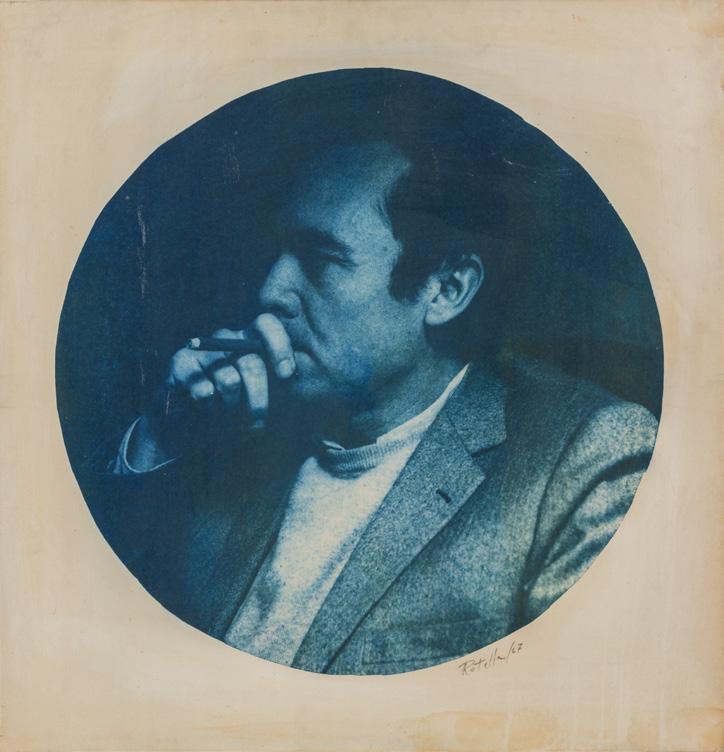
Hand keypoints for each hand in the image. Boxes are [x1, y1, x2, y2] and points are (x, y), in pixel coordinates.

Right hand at [126, 314, 295, 469]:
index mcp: (252, 339)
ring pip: (229, 381)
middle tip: (259, 420)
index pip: (265, 324)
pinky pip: (201, 388)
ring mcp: (202, 348)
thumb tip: (295, 370)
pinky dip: (208, 405)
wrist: (193, 428)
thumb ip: (285, 382)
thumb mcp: (269, 397)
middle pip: (251, 361)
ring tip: (226, 412)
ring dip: (232, 406)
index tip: (286, 374)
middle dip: (259, 395)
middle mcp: (228, 338)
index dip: (279, 345)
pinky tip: (205, 406)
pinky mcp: (180, 362)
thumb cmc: (238, 410)